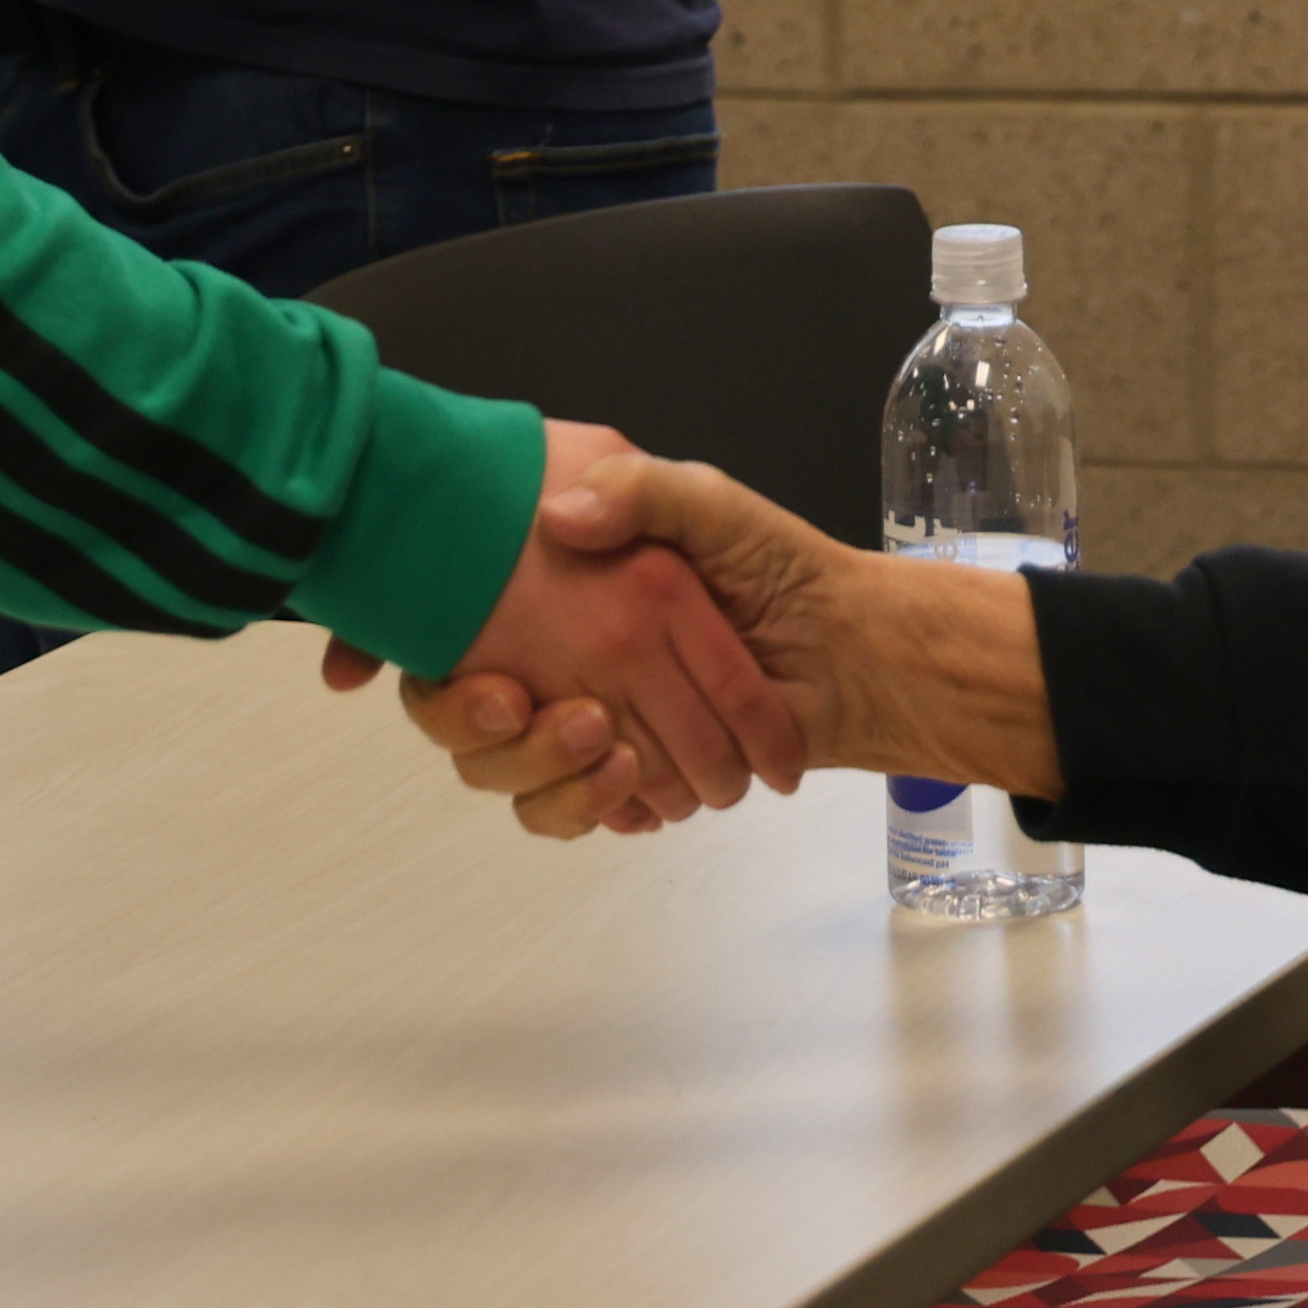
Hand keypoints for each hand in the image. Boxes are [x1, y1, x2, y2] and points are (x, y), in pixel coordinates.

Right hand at [323, 423, 806, 827]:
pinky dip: (601, 813)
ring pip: (521, 785)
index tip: (504, 691)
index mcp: (559, 597)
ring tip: (623, 763)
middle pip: (479, 732)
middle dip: (521, 746)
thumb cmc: (775, 565)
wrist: (847, 645)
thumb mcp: (705, 501)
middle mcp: (557, 663)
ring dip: (564, 786)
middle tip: (582, 724)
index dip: (459, 683)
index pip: (462, 643)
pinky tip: (641, 802)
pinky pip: (573, 815)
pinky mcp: (625, 777)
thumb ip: (637, 492)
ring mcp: (588, 726)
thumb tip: (560, 518)